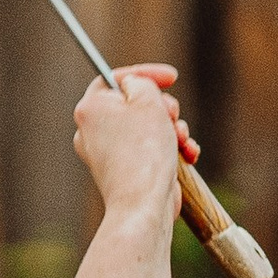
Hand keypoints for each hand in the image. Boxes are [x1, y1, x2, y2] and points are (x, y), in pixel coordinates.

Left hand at [71, 63, 195, 234]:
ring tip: (183, 140)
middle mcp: (92, 131)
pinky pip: (149, 150)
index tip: (172, 78)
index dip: (145, 73)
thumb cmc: (144, 151)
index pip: (115, 78)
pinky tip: (187, 155)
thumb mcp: (147, 99)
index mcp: (90, 108)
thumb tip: (136, 87)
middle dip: (163, 107)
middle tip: (172, 116)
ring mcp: (107, 153)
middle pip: (134, 103)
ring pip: (146, 127)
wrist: (143, 204)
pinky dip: (169, 149)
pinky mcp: (124, 171)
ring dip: (172, 129)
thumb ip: (141, 82)